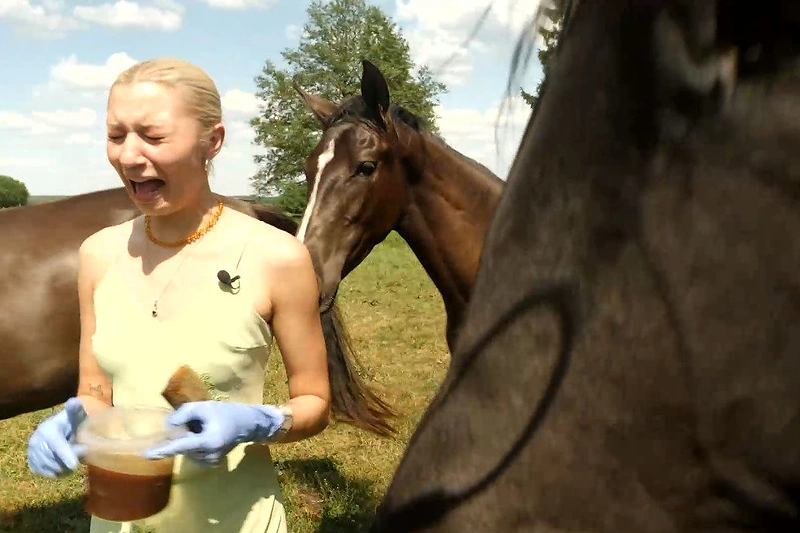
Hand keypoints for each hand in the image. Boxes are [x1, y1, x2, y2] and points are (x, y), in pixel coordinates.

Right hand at [27, 397, 87, 477]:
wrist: (59, 431)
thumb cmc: (71, 422)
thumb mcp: (75, 415)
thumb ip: (75, 410)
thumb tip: (73, 401)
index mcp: (47, 430)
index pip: (57, 445)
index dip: (66, 455)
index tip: (74, 465)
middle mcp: (35, 442)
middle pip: (56, 460)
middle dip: (71, 459)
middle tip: (82, 451)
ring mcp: (32, 454)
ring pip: (52, 468)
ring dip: (66, 467)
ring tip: (74, 457)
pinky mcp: (32, 463)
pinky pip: (48, 474)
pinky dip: (59, 472)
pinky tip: (65, 464)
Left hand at [143, 401, 285, 465]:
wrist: (247, 424)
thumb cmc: (226, 413)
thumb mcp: (205, 406)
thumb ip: (184, 413)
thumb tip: (167, 425)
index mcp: (208, 441)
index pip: (181, 445)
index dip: (163, 449)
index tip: (147, 454)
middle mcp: (209, 456)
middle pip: (183, 446)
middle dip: (185, 434)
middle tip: (198, 422)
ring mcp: (210, 462)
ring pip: (187, 450)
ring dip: (190, 439)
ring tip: (204, 428)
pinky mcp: (211, 463)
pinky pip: (194, 453)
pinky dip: (195, 444)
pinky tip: (206, 435)